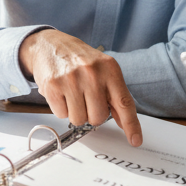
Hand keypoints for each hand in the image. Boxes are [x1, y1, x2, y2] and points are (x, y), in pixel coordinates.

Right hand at [19, 29, 142, 145]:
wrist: (50, 44)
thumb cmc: (79, 60)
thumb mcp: (103, 70)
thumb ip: (114, 95)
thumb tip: (125, 123)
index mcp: (110, 69)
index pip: (124, 102)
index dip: (131, 125)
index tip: (135, 140)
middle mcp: (92, 73)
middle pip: (98, 117)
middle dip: (92, 113)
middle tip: (85, 97)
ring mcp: (72, 79)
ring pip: (79, 119)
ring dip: (75, 111)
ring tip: (72, 93)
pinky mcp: (53, 86)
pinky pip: (61, 114)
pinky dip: (61, 107)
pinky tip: (61, 92)